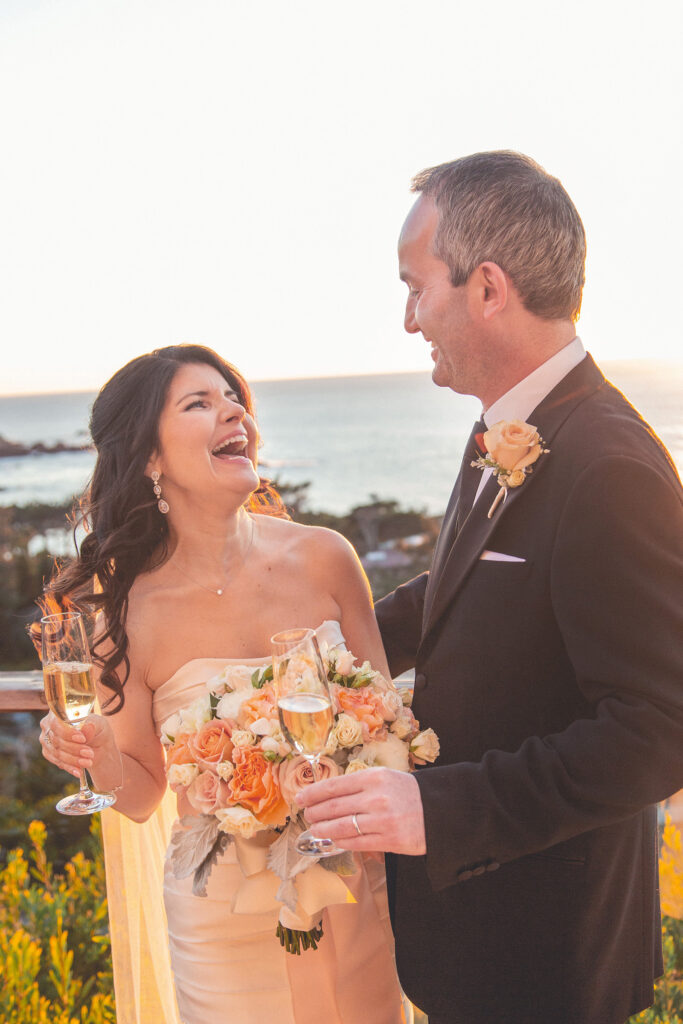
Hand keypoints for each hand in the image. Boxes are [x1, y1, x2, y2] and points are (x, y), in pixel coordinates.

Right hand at [39, 712, 118, 779]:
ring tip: (88, 762)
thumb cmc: (97, 729)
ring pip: (56, 752)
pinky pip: (56, 761)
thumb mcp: (100, 725)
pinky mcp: (48, 752)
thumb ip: (93, 725)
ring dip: (73, 760)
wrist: (97, 744)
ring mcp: (46, 738)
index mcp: (59, 710)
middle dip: (74, 749)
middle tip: (90, 753)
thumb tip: (85, 728)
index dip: (68, 732)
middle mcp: (48, 723)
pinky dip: (68, 767)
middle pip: (57, 739)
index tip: (83, 739)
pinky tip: (78, 771)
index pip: (57, 722)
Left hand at [296, 767, 426, 855]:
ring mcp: (382, 820)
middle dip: (315, 813)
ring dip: (323, 830)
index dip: (313, 793)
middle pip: (334, 807)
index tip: (300, 798)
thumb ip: (358, 785)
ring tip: (314, 830)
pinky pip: (356, 842)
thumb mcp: (384, 778)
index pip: (335, 786)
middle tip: (306, 816)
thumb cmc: (407, 792)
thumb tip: (327, 796)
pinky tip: (333, 841)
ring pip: (341, 827)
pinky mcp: (389, 840)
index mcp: (374, 777)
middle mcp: (376, 797)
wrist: (439, 810)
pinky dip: (340, 842)